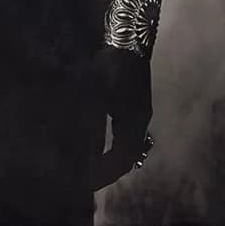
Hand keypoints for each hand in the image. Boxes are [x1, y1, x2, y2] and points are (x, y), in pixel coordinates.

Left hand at [90, 45, 152, 189]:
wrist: (128, 41)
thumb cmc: (111, 68)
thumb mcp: (97, 95)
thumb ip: (92, 125)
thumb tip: (84, 153)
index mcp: (133, 124)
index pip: (121, 160)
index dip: (103, 175)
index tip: (85, 184)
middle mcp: (140, 122)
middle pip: (127, 157)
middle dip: (108, 170)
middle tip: (87, 180)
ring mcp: (139, 113)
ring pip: (127, 147)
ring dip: (111, 159)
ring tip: (92, 167)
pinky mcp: (134, 105)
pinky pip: (126, 135)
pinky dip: (113, 145)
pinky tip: (100, 145)